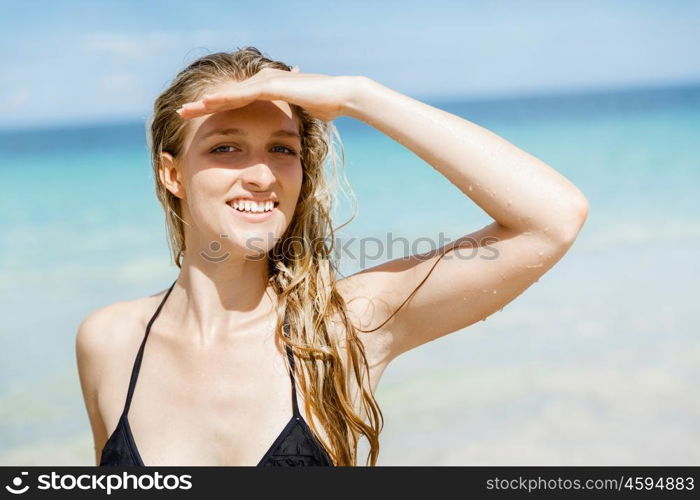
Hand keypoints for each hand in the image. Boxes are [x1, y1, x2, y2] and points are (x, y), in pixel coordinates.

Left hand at [176, 67, 359, 121]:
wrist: (342, 96)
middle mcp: (263, 81)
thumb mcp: (300, 116)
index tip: (196, 120)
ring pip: (229, 93)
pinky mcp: (272, 84)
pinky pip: (242, 93)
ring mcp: (266, 81)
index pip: (234, 101)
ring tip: (185, 110)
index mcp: (267, 89)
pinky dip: (224, 99)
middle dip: (202, 105)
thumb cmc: (326, 106)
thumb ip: (289, 119)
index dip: (214, 110)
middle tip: (180, 112)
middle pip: (226, 95)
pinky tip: (207, 104)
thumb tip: (287, 129)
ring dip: (206, 102)